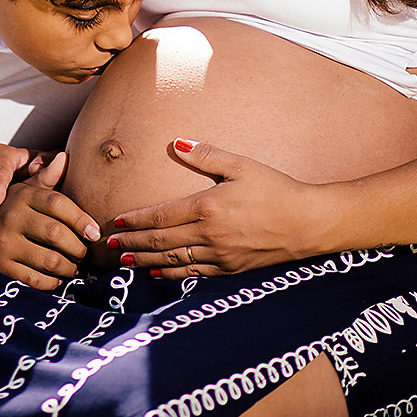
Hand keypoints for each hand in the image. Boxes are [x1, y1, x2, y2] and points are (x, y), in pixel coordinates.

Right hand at [0, 152, 100, 290]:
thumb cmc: (5, 212)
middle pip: (58, 233)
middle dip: (78, 248)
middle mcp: (11, 217)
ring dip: (69, 267)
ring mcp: (4, 244)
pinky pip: (36, 280)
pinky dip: (52, 282)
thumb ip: (45, 178)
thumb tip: (65, 157)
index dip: (81, 219)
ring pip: (50, 260)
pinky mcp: (0, 268)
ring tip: (73, 266)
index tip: (95, 233)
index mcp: (21, 195)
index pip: (59, 204)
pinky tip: (56, 278)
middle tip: (85, 253)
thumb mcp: (21, 191)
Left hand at [109, 138, 328, 278]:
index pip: (162, 216)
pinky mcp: (231, 269)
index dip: (137, 220)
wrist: (307, 223)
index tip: (117, 221)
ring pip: (174, 260)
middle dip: (133, 243)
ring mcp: (220, 255)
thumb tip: (175, 142)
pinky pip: (194, 273)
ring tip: (125, 261)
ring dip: (146, 260)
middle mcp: (209, 235)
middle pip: (161, 241)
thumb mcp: (241, 165)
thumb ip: (205, 155)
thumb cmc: (275, 188)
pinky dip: (172, 274)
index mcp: (208, 207)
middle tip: (109, 245)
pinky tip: (158, 273)